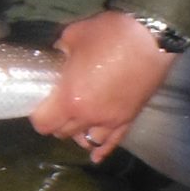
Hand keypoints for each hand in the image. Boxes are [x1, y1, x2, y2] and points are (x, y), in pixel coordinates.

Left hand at [27, 10, 178, 162]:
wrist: (151, 36)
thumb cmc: (109, 34)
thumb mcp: (72, 36)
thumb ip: (59, 51)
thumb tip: (56, 56)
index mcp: (71, 99)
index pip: (44, 123)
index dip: (38, 116)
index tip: (38, 105)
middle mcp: (90, 116)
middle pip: (63, 133)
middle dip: (56, 122)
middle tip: (55, 107)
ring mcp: (112, 120)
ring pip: (87, 140)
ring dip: (78, 133)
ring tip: (75, 121)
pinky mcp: (130, 118)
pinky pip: (114, 142)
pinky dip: (102, 150)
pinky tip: (95, 156)